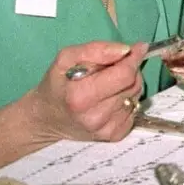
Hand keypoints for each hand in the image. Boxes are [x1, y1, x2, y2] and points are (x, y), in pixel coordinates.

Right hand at [22, 42, 146, 144]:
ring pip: (136, 96)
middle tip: (114, 68)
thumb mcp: (66, 59)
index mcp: (80, 96)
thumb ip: (96, 50)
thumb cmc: (57, 84)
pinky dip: (127, 100)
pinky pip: (135, 110)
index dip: (132, 58)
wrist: (47, 119)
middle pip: (133, 84)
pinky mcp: (115, 135)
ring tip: (109, 85)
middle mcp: (95, 116)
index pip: (124, 74)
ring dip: (128, 85)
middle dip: (129, 70)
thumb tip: (126, 50)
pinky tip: (111, 99)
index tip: (135, 49)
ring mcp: (106, 129)